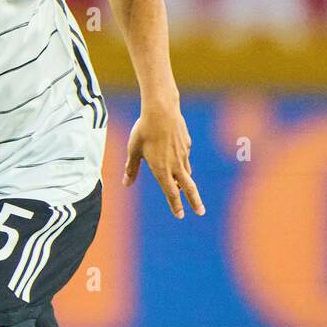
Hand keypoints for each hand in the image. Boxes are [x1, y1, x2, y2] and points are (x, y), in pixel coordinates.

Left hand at [123, 102, 204, 218]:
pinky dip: (182, 163)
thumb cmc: (144, 130)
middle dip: (194, 201)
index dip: (175, 205)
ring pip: (186, 173)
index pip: (170, 193)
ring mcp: (183, 154)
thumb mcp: (134, 150)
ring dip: (186, 183)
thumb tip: (126, 183)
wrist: (162, 110)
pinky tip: (177, 158)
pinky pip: (185, 157)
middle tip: (201, 212)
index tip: (180, 215)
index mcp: (161, 170)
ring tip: (185, 189)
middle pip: (188, 188)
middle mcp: (175, 165)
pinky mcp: (186, 144)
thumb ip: (132, 168)